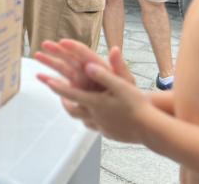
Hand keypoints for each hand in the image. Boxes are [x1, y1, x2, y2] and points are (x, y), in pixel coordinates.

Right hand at [36, 41, 134, 90]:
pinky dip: (52, 80)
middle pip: (70, 59)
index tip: (62, 41)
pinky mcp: (77, 93)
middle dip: (57, 51)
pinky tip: (42, 77)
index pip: (85, 54)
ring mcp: (82, 83)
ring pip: (63, 70)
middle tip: (44, 44)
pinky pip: (63, 85)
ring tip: (37, 55)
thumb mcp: (127, 81)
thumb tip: (114, 50)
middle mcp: (88, 72)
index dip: (74, 47)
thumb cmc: (130, 94)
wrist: (128, 113)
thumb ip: (120, 67)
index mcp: (99, 67)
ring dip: (50, 62)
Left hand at [39, 59, 153, 142]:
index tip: (47, 81)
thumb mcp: (122, 85)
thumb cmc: (138, 105)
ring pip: (83, 120)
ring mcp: (102, 127)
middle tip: (60, 96)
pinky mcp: (111, 134)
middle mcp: (95, 116)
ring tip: (77, 107)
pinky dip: (92, 121)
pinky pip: (96, 128)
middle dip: (64, 101)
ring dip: (78, 112)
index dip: (57, 87)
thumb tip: (88, 64)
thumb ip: (104, 74)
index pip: (71, 93)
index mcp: (95, 102)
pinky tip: (97, 119)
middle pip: (72, 110)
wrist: (152, 130)